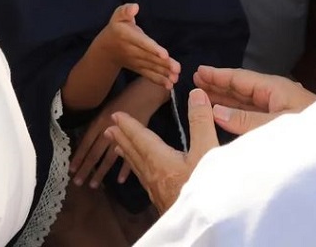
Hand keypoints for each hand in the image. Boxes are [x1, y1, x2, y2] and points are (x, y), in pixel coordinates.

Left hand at [70, 79, 167, 188]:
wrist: (145, 93)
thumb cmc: (124, 98)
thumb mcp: (105, 108)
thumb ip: (96, 125)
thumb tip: (84, 140)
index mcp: (100, 122)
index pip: (86, 143)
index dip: (78, 157)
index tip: (71, 170)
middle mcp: (109, 130)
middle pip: (95, 153)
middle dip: (86, 169)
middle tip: (78, 183)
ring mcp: (123, 137)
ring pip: (109, 158)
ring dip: (100, 172)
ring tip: (93, 185)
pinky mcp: (137, 140)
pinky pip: (130, 157)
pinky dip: (124, 170)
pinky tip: (120, 180)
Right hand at [96, 3, 180, 88]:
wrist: (106, 49)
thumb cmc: (116, 28)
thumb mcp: (118, 16)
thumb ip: (126, 11)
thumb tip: (135, 7)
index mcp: (128, 36)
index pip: (142, 42)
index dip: (153, 48)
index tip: (164, 55)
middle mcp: (132, 50)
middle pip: (150, 57)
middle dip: (164, 64)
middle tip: (177, 69)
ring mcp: (135, 61)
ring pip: (151, 67)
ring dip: (164, 73)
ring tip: (175, 78)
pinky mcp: (138, 68)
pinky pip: (148, 75)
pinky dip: (158, 80)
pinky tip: (169, 85)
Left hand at [105, 88, 219, 213]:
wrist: (205, 224)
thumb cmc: (205, 188)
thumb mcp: (207, 150)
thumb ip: (200, 121)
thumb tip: (195, 93)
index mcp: (160, 160)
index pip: (140, 138)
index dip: (128, 125)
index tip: (115, 115)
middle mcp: (154, 175)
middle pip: (133, 153)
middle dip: (122, 138)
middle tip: (108, 129)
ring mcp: (157, 190)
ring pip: (137, 167)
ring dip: (127, 154)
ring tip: (117, 147)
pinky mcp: (163, 200)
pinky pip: (143, 179)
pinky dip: (137, 169)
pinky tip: (142, 174)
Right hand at [193, 65, 315, 135]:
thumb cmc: (309, 131)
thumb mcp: (275, 124)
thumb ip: (245, 120)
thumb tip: (215, 111)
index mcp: (275, 88)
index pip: (241, 78)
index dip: (219, 75)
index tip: (199, 71)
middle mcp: (275, 96)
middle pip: (242, 88)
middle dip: (219, 84)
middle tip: (195, 80)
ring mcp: (278, 109)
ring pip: (246, 101)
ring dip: (225, 98)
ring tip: (204, 95)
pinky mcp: (281, 124)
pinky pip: (253, 114)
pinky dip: (236, 113)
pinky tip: (225, 115)